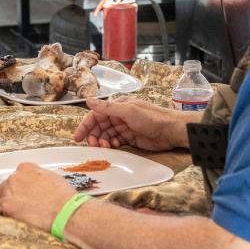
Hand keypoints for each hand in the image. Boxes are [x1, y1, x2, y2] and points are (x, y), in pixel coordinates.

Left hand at [0, 162, 76, 231]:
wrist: (65, 211)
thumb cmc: (63, 196)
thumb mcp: (52, 177)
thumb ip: (38, 177)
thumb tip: (35, 183)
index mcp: (25, 168)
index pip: (18, 174)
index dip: (23, 185)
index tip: (27, 191)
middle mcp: (14, 177)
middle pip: (8, 185)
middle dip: (15, 193)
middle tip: (26, 202)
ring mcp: (9, 192)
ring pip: (4, 198)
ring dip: (12, 204)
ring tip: (27, 212)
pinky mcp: (6, 207)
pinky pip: (4, 211)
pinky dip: (12, 215)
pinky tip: (24, 217)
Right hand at [73, 97, 187, 151]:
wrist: (171, 131)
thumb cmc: (151, 118)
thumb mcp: (128, 111)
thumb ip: (107, 107)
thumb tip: (88, 100)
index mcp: (117, 106)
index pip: (96, 115)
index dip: (85, 125)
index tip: (78, 138)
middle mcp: (119, 116)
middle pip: (99, 126)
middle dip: (93, 135)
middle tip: (93, 145)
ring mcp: (124, 127)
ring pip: (106, 135)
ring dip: (102, 141)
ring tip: (104, 148)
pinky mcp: (130, 138)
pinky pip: (115, 142)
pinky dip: (111, 145)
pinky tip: (113, 147)